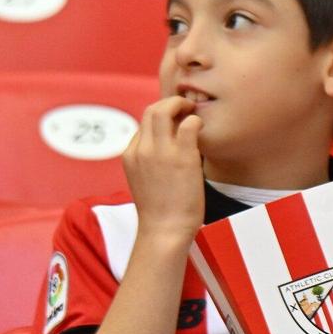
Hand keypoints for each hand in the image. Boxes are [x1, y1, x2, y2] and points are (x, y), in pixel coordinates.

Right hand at [124, 96, 204, 241]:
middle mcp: (142, 149)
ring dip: (182, 105)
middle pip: (151, 110)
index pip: (143, 124)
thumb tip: (166, 152)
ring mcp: (160, 152)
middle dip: (170, 103)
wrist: (164, 230)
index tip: (176, 122)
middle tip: (186, 108)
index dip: (161, 119)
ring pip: (164, 110)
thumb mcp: (144, 181)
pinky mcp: (182, 156)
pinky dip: (196, 120)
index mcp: (130, 155)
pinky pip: (189, 124)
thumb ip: (149, 162)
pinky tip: (202, 129)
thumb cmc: (160, 211)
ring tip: (194, 111)